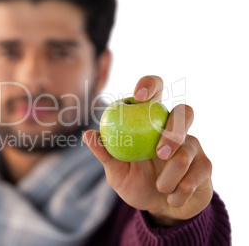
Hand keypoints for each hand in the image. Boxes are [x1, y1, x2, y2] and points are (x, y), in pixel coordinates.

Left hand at [83, 75, 212, 225]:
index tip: (139, 97)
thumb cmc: (135, 183)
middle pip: (185, 111)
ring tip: (161, 187)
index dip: (150, 85)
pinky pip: (197, 173)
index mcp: (150, 122)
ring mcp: (192, 145)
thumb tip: (89, 135)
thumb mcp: (116, 172)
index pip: (155, 91)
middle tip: (160, 153)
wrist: (159, 209)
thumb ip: (106, 154)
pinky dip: (181, 190)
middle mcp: (174, 128)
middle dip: (174, 130)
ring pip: (189, 148)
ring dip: (172, 173)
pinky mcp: (205, 165)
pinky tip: (172, 198)